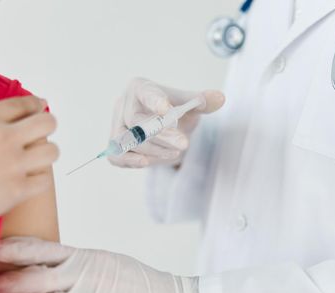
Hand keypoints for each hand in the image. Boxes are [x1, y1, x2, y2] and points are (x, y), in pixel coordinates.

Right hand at [0, 96, 58, 241]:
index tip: (39, 105)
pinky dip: (41, 179)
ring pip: (52, 151)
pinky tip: (32, 178)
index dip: (34, 104)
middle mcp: (5, 138)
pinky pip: (45, 180)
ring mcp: (15, 165)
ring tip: (38, 156)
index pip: (23, 104)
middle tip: (44, 129)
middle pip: (47, 123)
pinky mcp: (19, 189)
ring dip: (47, 152)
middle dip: (47, 123)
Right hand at [110, 78, 224, 167]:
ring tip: (175, 151)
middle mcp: (123, 104)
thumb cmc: (176, 112)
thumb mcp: (191, 106)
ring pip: (127, 141)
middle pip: (136, 122)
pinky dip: (130, 161)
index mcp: (140, 88)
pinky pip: (116, 156)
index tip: (166, 109)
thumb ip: (202, 101)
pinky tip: (147, 162)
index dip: (154, 101)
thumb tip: (220, 98)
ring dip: (152, 149)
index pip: (145, 92)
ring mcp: (116, 126)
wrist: (165, 129)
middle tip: (184, 144)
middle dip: (161, 135)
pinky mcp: (115, 147)